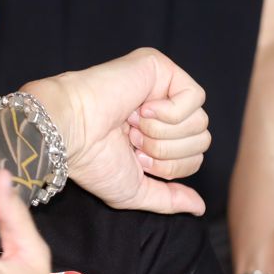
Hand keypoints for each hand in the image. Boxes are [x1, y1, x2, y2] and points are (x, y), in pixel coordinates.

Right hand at [22, 48, 209, 215]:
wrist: (72, 132)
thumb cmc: (93, 161)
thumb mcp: (135, 190)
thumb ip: (169, 199)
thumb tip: (200, 207)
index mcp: (154, 135)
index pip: (194, 156)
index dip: (169, 166)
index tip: (135, 156)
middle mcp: (160, 109)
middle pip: (201, 139)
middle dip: (167, 151)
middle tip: (133, 140)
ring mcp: (160, 85)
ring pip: (200, 121)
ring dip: (163, 133)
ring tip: (133, 126)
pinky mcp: (159, 66)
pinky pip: (195, 96)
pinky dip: (169, 113)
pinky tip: (140, 109)